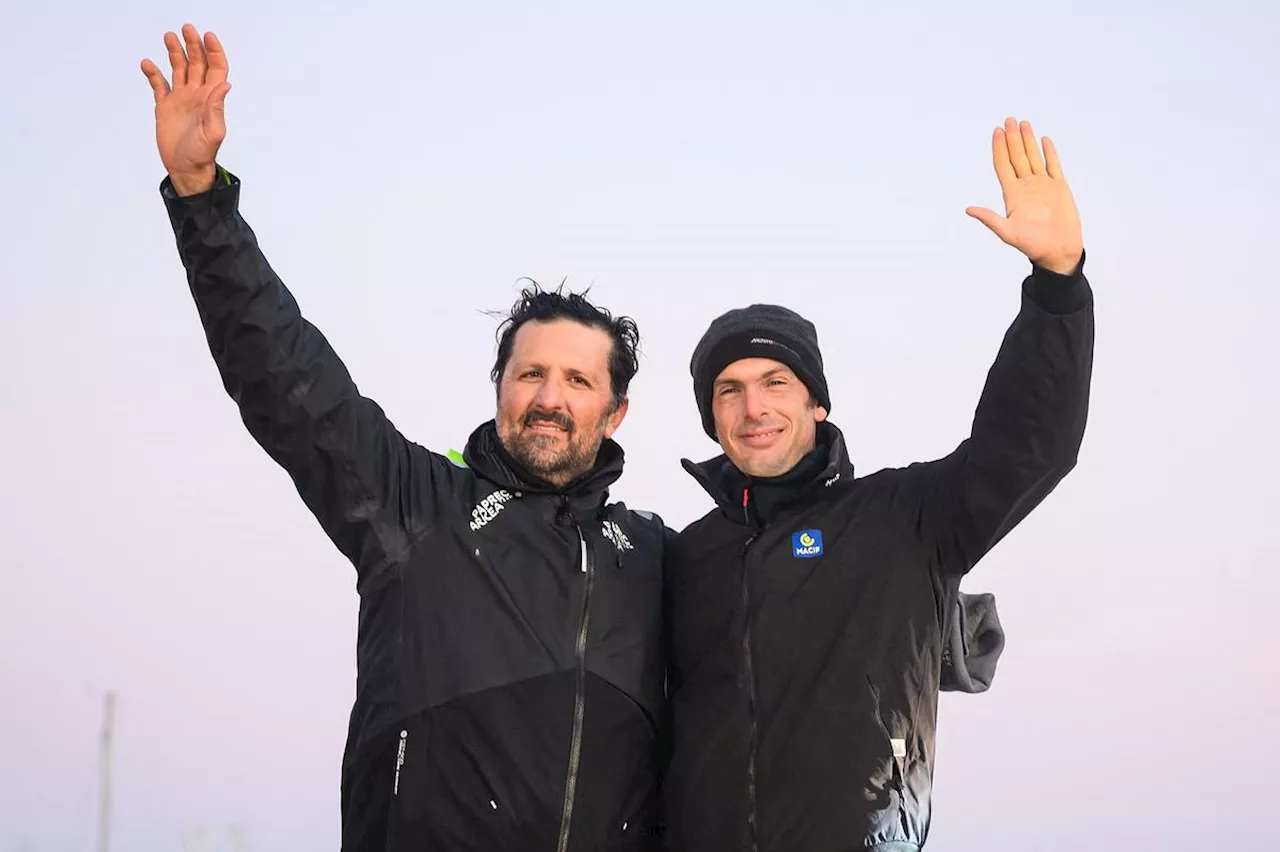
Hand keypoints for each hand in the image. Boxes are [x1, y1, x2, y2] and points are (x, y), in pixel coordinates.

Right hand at [140, 25, 231, 196]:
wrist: (185, 169)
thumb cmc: (202, 154)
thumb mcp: (213, 132)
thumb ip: (217, 108)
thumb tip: (224, 84)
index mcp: (211, 99)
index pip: (216, 69)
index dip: (214, 51)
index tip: (207, 35)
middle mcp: (197, 95)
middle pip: (197, 64)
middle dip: (193, 45)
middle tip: (186, 28)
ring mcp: (181, 99)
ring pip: (178, 69)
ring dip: (175, 52)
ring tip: (169, 36)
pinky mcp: (165, 107)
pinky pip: (158, 85)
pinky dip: (153, 74)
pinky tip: (147, 63)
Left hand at [966, 118, 1082, 275]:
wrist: (1058, 251)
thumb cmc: (1033, 245)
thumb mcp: (1008, 232)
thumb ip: (990, 219)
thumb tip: (969, 209)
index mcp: (1012, 195)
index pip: (1003, 165)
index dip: (999, 148)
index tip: (996, 131)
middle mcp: (1026, 187)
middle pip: (1017, 157)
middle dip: (1012, 138)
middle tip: (1009, 119)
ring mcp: (1042, 186)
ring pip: (1033, 157)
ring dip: (1028, 141)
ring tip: (1023, 123)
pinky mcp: (1059, 188)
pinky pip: (1053, 165)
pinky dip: (1049, 152)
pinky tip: (1044, 140)